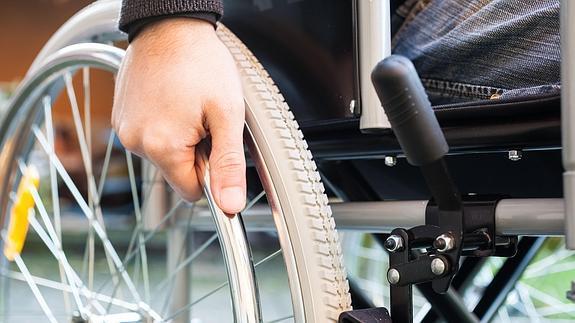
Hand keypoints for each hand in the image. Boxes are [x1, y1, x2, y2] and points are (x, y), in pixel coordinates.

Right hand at [112, 18, 245, 214]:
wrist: (171, 24)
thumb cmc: (201, 63)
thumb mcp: (227, 114)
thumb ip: (228, 163)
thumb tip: (229, 206)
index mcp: (161, 146)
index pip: (191, 191)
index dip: (210, 172)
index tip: (217, 145)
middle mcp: (135, 142)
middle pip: (176, 172)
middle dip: (195, 152)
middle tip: (204, 118)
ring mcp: (125, 129)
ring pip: (164, 154)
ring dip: (180, 138)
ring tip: (188, 104)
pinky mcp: (122, 117)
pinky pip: (150, 136)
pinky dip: (164, 125)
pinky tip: (173, 99)